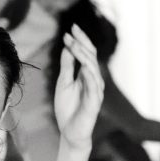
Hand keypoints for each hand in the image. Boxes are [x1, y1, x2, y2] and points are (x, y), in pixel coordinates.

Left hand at [53, 24, 104, 149]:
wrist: (69, 131)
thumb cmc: (68, 108)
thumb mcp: (63, 83)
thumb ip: (67, 66)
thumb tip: (68, 47)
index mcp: (86, 74)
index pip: (86, 53)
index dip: (80, 40)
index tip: (71, 28)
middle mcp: (94, 80)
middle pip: (91, 57)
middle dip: (82, 43)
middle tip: (71, 32)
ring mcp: (96, 90)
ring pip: (93, 69)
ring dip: (83, 56)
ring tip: (74, 45)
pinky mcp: (95, 102)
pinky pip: (94, 86)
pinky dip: (90, 75)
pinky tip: (84, 66)